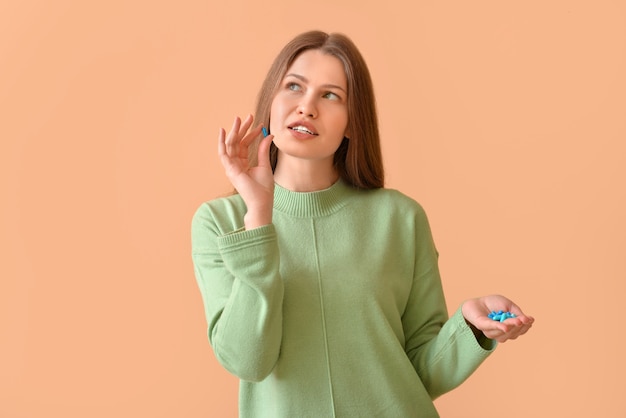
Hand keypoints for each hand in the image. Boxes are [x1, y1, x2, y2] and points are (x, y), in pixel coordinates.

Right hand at [218, 114, 274, 228]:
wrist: (262, 201)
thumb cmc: (263, 188)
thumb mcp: (264, 165)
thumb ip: (263, 150)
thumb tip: (268, 135)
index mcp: (242, 164)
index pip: (244, 145)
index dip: (251, 134)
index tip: (259, 125)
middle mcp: (235, 164)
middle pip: (236, 142)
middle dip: (241, 129)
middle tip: (248, 116)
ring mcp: (231, 167)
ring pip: (230, 145)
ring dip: (233, 131)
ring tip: (238, 119)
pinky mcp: (230, 169)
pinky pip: (223, 153)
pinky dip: (222, 142)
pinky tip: (223, 132)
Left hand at [462, 295, 533, 342]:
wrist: (477, 302)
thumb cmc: (494, 304)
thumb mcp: (509, 305)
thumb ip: (517, 313)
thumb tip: (528, 320)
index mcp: (510, 328)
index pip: (520, 331)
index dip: (526, 327)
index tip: (530, 320)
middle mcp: (502, 333)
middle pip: (513, 334)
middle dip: (519, 326)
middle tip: (523, 319)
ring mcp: (492, 331)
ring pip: (504, 334)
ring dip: (511, 326)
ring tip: (517, 320)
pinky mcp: (483, 326)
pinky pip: (492, 328)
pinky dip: (499, 327)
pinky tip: (505, 327)